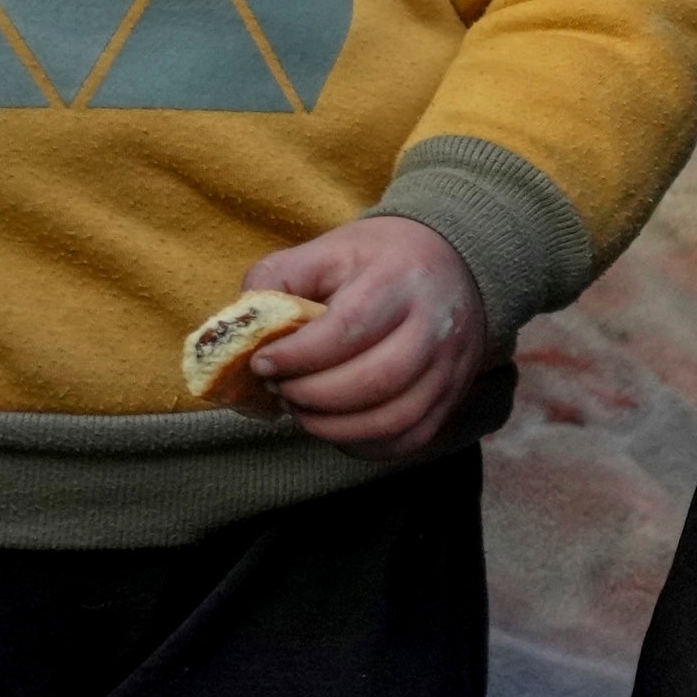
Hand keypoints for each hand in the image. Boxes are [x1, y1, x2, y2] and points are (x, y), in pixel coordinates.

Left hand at [226, 214, 488, 461]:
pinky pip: (412, 437)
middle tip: (280, 390)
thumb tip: (243, 329)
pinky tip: (337, 429)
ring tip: (302, 412)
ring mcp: (450, 366)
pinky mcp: (453, 395)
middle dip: (312, 395)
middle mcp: (435, 326)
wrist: (450, 265)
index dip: (299, 356)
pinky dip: (367, 445)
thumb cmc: (376, 261)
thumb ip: (277, 280)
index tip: (262, 363)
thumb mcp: (324, 251)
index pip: (349, 329)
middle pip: (374, 380)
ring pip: (395, 417)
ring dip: (336, 427)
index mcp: (399, 281)